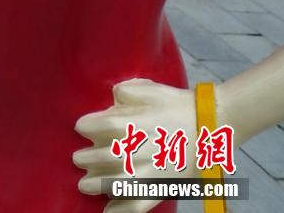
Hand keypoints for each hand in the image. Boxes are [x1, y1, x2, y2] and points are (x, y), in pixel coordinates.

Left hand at [74, 79, 197, 211]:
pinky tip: (108, 210)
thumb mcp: (150, 89)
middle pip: (103, 157)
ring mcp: (149, 172)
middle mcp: (138, 150)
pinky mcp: (160, 187)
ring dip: (96, 185)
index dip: (86, 126)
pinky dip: (121, 210)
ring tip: (85, 184)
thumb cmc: (177, 105)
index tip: (81, 127)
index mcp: (134, 123)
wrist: (210, 126)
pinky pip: (137, 205)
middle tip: (78, 158)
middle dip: (86, 159)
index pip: (99, 127)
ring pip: (116, 185)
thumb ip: (126, 91)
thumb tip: (111, 100)